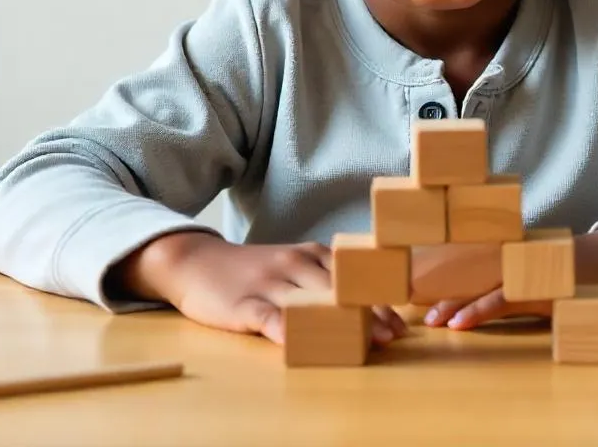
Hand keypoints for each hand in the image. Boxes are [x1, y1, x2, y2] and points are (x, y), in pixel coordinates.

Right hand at [106, 232, 406, 346]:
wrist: (197, 262)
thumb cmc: (251, 269)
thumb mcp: (290, 265)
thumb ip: (319, 280)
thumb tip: (359, 306)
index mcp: (309, 254)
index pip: (351, 277)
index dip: (376, 300)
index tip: (400, 322)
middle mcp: (294, 264)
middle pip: (338, 290)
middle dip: (368, 314)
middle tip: (393, 337)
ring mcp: (269, 282)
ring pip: (310, 303)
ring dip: (340, 324)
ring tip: (366, 344)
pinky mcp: (244, 303)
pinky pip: (270, 317)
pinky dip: (288, 329)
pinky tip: (304, 343)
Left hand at [424, 226, 597, 330]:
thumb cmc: (573, 265)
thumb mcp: (539, 262)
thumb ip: (515, 269)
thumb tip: (483, 284)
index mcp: (514, 254)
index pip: (475, 266)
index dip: (450, 280)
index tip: (424, 293)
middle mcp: (518, 261)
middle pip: (475, 278)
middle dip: (448, 296)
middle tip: (423, 314)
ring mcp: (530, 275)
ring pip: (488, 291)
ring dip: (462, 307)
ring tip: (440, 321)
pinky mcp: (544, 290)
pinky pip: (509, 302)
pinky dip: (484, 310)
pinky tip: (465, 321)